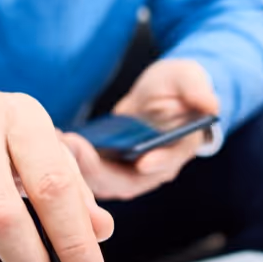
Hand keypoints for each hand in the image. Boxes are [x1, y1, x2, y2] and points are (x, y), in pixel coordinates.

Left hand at [60, 59, 218, 200]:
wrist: (165, 95)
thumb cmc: (180, 87)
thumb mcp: (190, 79)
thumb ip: (198, 90)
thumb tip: (211, 104)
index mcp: (178, 152)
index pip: (167, 164)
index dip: (157, 163)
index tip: (142, 161)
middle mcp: (152, 170)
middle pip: (125, 181)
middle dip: (98, 169)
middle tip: (74, 146)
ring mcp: (127, 172)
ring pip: (100, 182)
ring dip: (77, 168)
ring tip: (57, 143)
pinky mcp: (106, 168)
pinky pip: (85, 174)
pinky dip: (68, 162)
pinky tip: (51, 141)